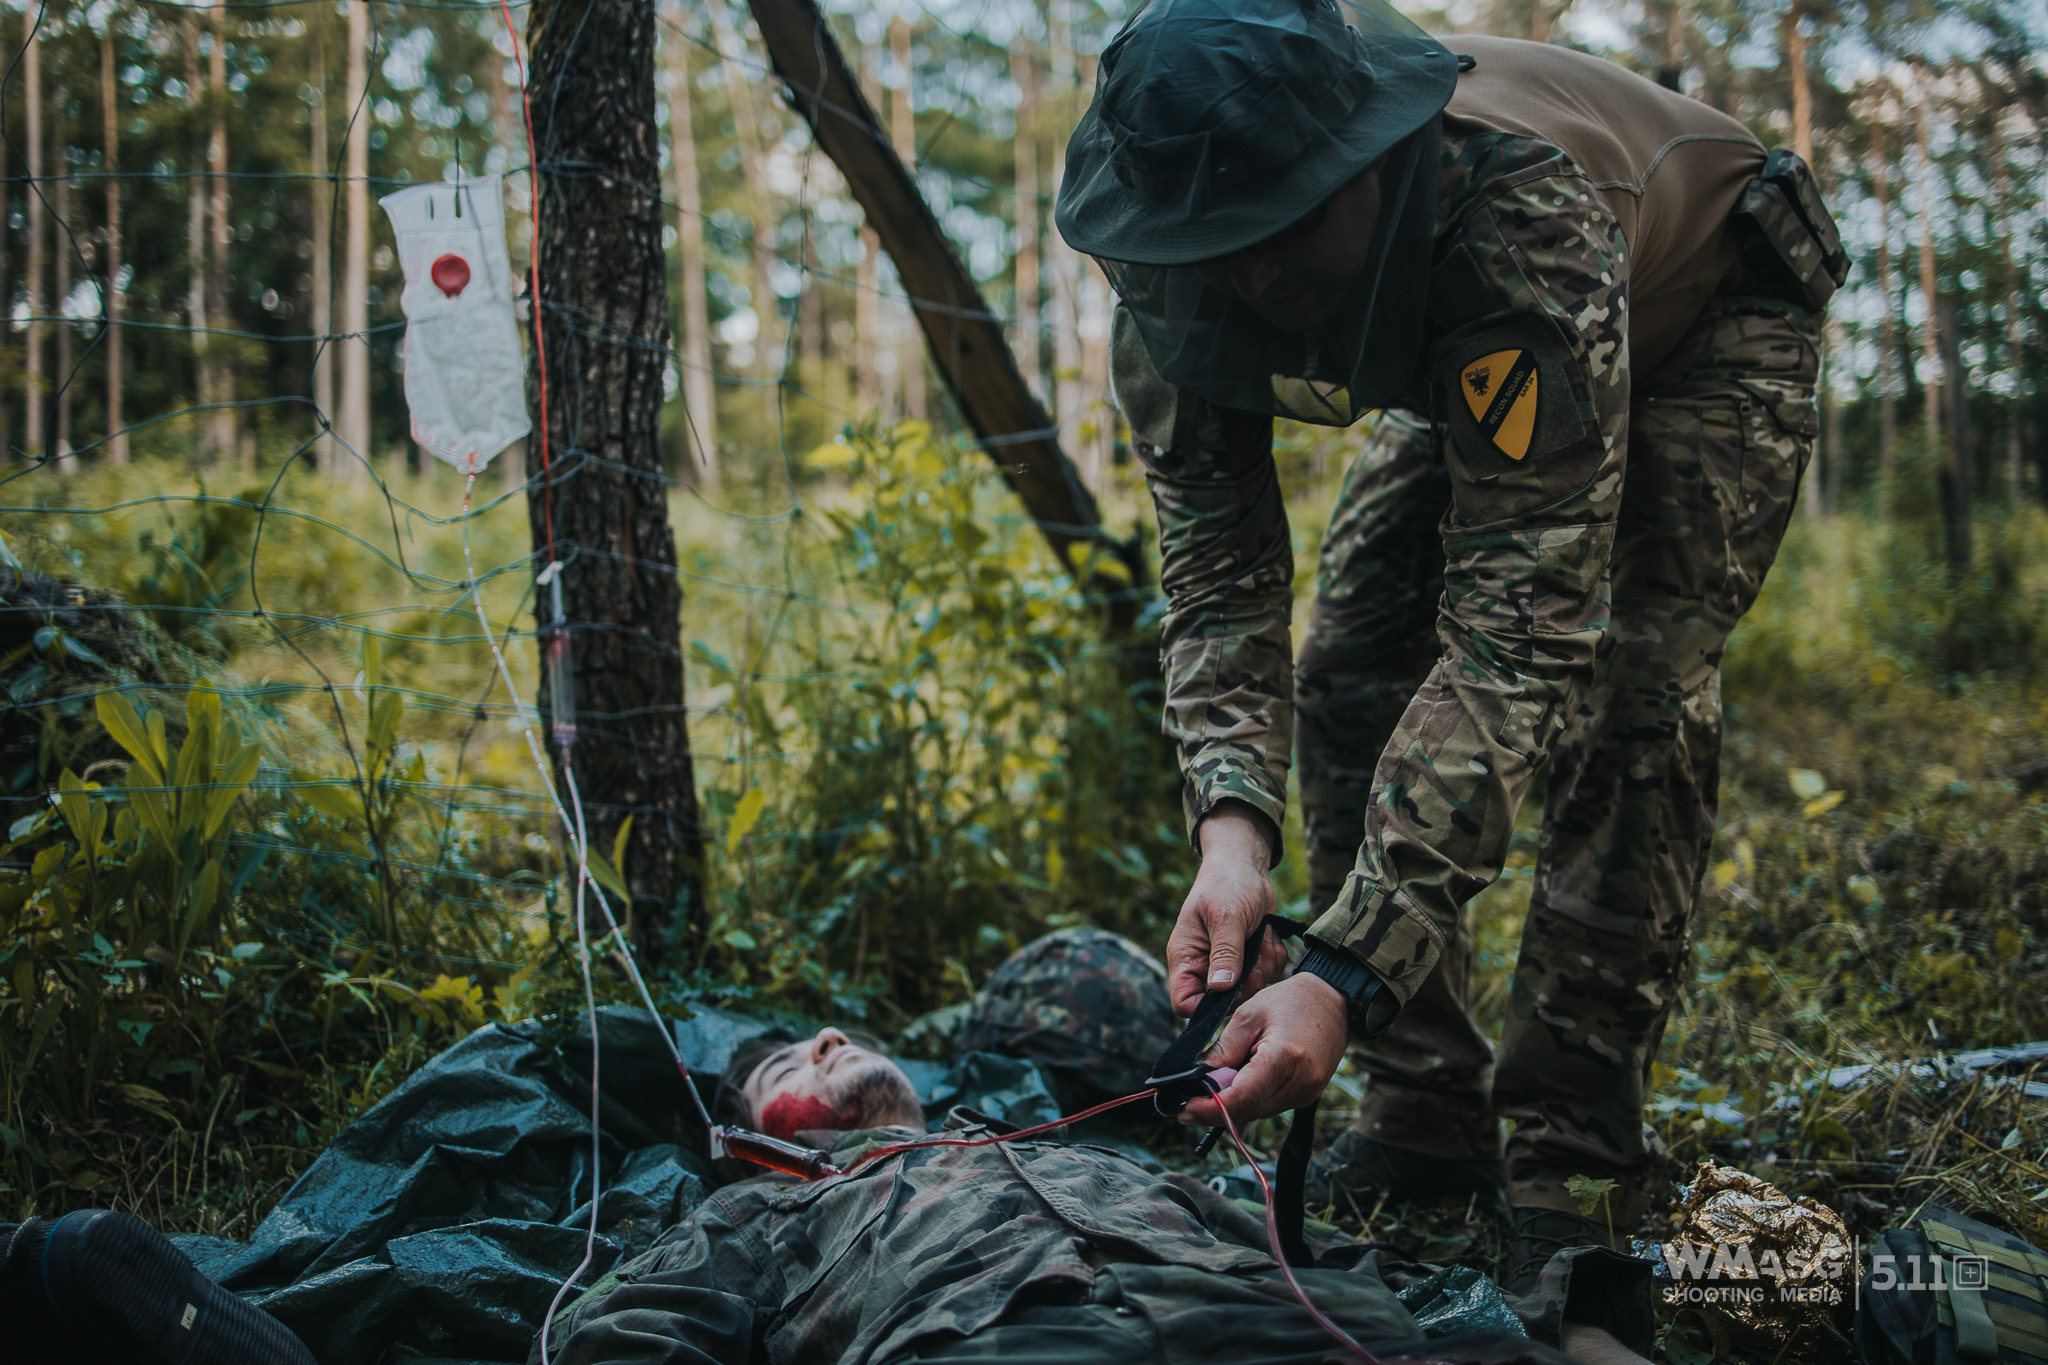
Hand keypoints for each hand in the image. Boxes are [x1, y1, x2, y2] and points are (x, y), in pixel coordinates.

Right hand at [1166, 804, 1285, 1016]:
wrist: (1247, 866)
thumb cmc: (1227, 884)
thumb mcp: (1226, 916)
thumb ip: (1225, 953)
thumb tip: (1220, 989)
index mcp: (1186, 957)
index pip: (1184, 1002)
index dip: (1205, 1007)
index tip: (1232, 990)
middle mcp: (1204, 966)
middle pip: (1224, 1002)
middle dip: (1246, 981)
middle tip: (1254, 953)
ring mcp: (1229, 965)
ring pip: (1250, 989)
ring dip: (1263, 964)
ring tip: (1259, 934)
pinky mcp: (1250, 961)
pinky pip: (1267, 975)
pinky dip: (1272, 956)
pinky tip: (1266, 933)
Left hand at [1180, 972, 1348, 1126]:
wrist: (1332, 1002)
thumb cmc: (1289, 1002)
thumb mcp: (1247, 1016)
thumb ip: (1222, 1051)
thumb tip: (1197, 1080)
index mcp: (1284, 1058)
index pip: (1241, 1099)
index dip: (1210, 1109)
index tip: (1185, 1110)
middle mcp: (1300, 1082)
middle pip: (1248, 1111)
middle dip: (1217, 1109)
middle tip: (1191, 1101)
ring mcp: (1308, 1092)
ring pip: (1259, 1112)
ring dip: (1235, 1104)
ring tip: (1216, 1085)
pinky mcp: (1309, 1096)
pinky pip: (1271, 1106)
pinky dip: (1252, 1099)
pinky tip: (1242, 1081)